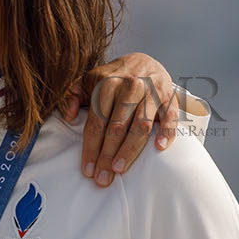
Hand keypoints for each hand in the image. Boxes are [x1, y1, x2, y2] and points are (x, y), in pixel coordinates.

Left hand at [60, 53, 182, 186]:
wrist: (143, 59)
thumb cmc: (112, 78)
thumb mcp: (88, 81)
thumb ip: (72, 95)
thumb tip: (68, 115)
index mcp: (107, 83)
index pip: (96, 122)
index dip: (91, 148)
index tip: (88, 170)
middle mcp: (130, 85)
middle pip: (116, 127)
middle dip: (107, 155)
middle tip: (102, 178)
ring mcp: (151, 91)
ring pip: (140, 125)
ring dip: (130, 150)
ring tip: (120, 169)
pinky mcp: (169, 97)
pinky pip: (170, 116)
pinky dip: (166, 131)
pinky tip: (159, 148)